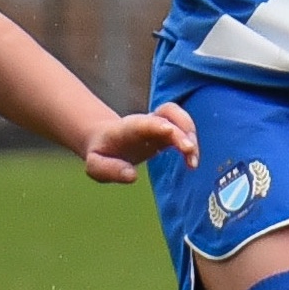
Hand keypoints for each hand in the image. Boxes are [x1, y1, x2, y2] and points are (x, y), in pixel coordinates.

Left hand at [83, 103, 199, 183]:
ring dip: (191, 135)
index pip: (145, 122)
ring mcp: (158, 124)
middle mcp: (146, 121)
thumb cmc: (100, 153)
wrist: (103, 140)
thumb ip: (109, 169)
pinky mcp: (166, 132)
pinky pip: (184, 130)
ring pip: (180, 118)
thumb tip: (132, 175)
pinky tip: (191, 163)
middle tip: (190, 152)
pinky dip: (192, 144)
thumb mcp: (95, 165)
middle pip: (168, 114)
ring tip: (193, 162)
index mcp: (127, 127)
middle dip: (182, 130)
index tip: (170, 132)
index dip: (158, 125)